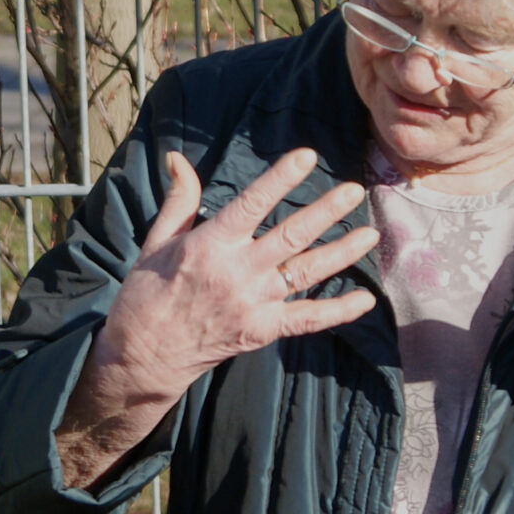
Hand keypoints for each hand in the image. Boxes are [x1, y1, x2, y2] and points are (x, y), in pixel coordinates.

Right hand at [56, 145, 377, 490]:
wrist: (143, 357)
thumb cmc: (146, 295)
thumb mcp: (156, 242)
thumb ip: (179, 200)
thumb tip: (178, 158)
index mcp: (209, 245)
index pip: (252, 204)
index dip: (281, 179)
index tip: (308, 156)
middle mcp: (236, 273)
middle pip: (291, 236)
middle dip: (326, 211)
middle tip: (355, 191)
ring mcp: (253, 304)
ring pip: (306, 272)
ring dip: (341, 253)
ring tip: (370, 234)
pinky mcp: (261, 331)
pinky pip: (307, 320)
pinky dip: (338, 311)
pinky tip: (365, 301)